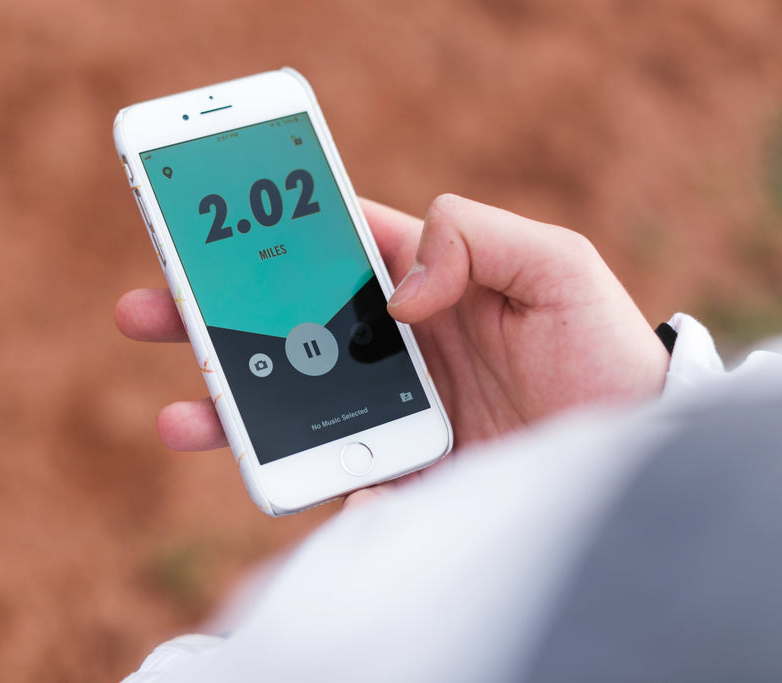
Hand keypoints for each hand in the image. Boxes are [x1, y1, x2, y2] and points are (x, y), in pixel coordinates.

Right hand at [115, 195, 670, 499]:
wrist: (633, 462)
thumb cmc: (603, 355)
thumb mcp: (558, 267)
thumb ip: (477, 238)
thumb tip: (394, 294)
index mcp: (426, 284)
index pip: (333, 245)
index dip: (269, 232)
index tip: (207, 228)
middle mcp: (396, 346)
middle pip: (285, 323)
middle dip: (211, 315)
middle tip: (148, 309)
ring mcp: (390, 411)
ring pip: (289, 401)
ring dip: (226, 403)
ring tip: (178, 415)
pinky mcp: (399, 473)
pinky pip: (329, 473)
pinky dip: (288, 478)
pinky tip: (260, 477)